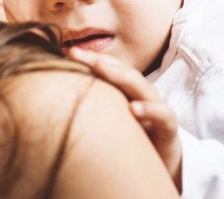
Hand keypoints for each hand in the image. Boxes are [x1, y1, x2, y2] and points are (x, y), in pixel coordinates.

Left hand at [68, 48, 181, 190]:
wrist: (156, 171)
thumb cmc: (128, 146)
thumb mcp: (107, 126)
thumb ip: (89, 111)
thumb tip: (54, 100)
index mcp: (127, 95)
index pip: (111, 71)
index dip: (91, 60)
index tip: (68, 51)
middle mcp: (142, 98)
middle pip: (124, 74)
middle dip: (102, 61)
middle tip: (78, 53)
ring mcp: (157, 112)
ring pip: (143, 88)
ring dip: (122, 77)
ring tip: (101, 68)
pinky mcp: (168, 131)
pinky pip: (163, 117)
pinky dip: (151, 111)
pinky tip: (135, 109)